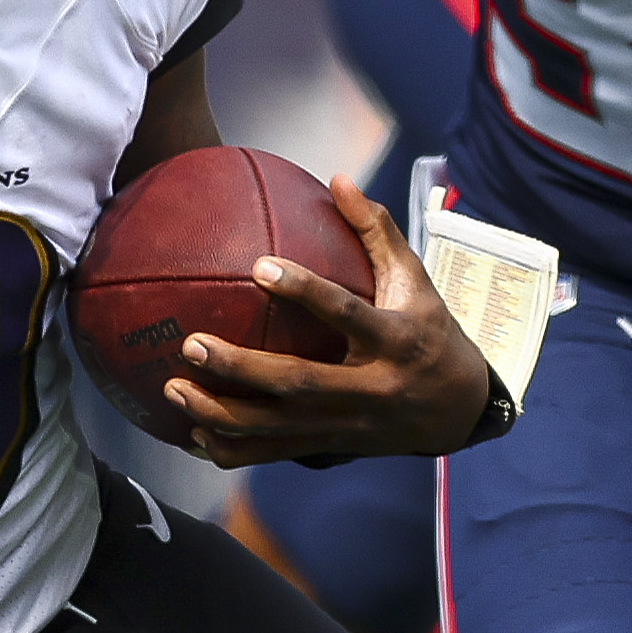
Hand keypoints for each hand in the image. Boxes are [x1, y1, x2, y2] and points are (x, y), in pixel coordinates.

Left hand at [163, 179, 502, 466]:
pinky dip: (234, 449)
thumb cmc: (431, 331)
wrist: (459, 410)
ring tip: (172, 389)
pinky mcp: (333, 446)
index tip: (258, 267)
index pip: (347, 313)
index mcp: (395, 340)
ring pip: (278, 428)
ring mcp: (348, 424)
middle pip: (298, 384)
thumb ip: (377, 230)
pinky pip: (276, 453)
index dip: (305, 292)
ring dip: (221, 413)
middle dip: (240, 367)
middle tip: (190, 343)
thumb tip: (337, 179)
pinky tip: (192, 435)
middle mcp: (370, 388)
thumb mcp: (417, 280)